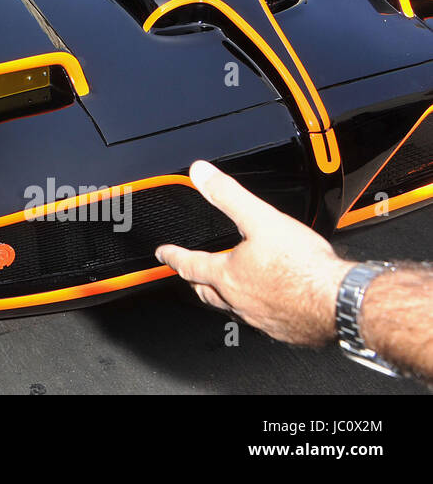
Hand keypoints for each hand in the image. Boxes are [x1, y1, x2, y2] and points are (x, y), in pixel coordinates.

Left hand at [156, 160, 350, 345]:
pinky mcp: (285, 330)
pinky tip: (265, 305)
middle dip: (194, 280)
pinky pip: (259, 321)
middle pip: (206, 292)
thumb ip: (229, 195)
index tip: (163, 253)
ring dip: (222, 297)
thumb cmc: (303, 266)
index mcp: (228, 275)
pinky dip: (254, 311)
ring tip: (221, 290)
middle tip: (187, 274)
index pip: (189, 264)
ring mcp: (261, 318)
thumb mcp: (261, 219)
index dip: (173, 255)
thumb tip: (201, 174)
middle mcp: (239, 301)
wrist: (340, 302)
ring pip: (231, 309)